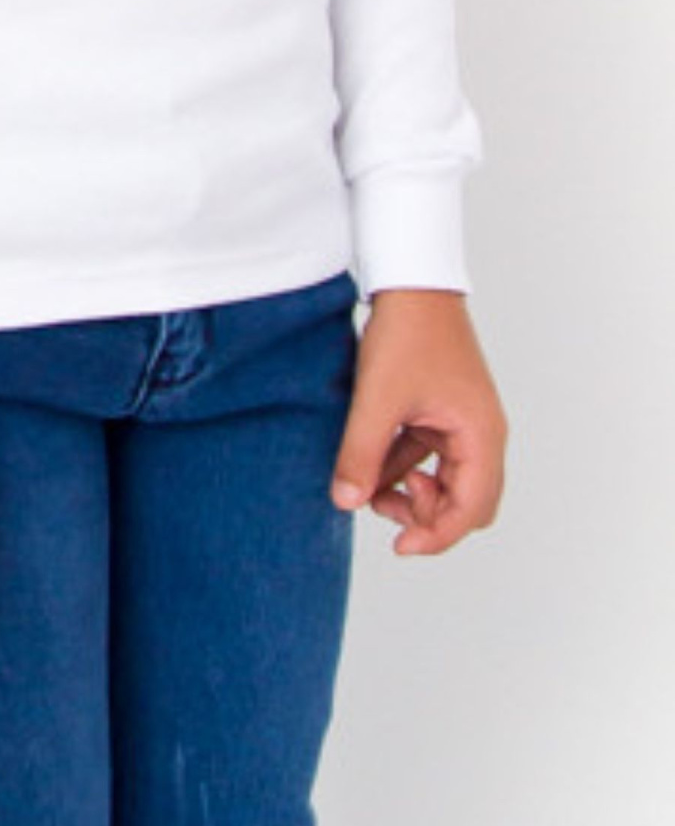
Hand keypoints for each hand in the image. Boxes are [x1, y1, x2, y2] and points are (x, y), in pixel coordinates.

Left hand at [331, 289, 505, 555]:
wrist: (409, 279)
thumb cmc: (406, 333)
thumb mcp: (378, 399)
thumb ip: (361, 454)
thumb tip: (345, 502)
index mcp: (481, 436)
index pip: (471, 510)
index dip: (437, 536)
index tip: (400, 546)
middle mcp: (481, 433)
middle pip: (467, 502)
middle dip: (427, 515)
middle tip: (382, 508)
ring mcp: (462, 421)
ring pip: (445, 479)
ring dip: (411, 491)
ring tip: (368, 484)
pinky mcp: (441, 409)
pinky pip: (428, 454)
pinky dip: (403, 465)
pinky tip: (368, 462)